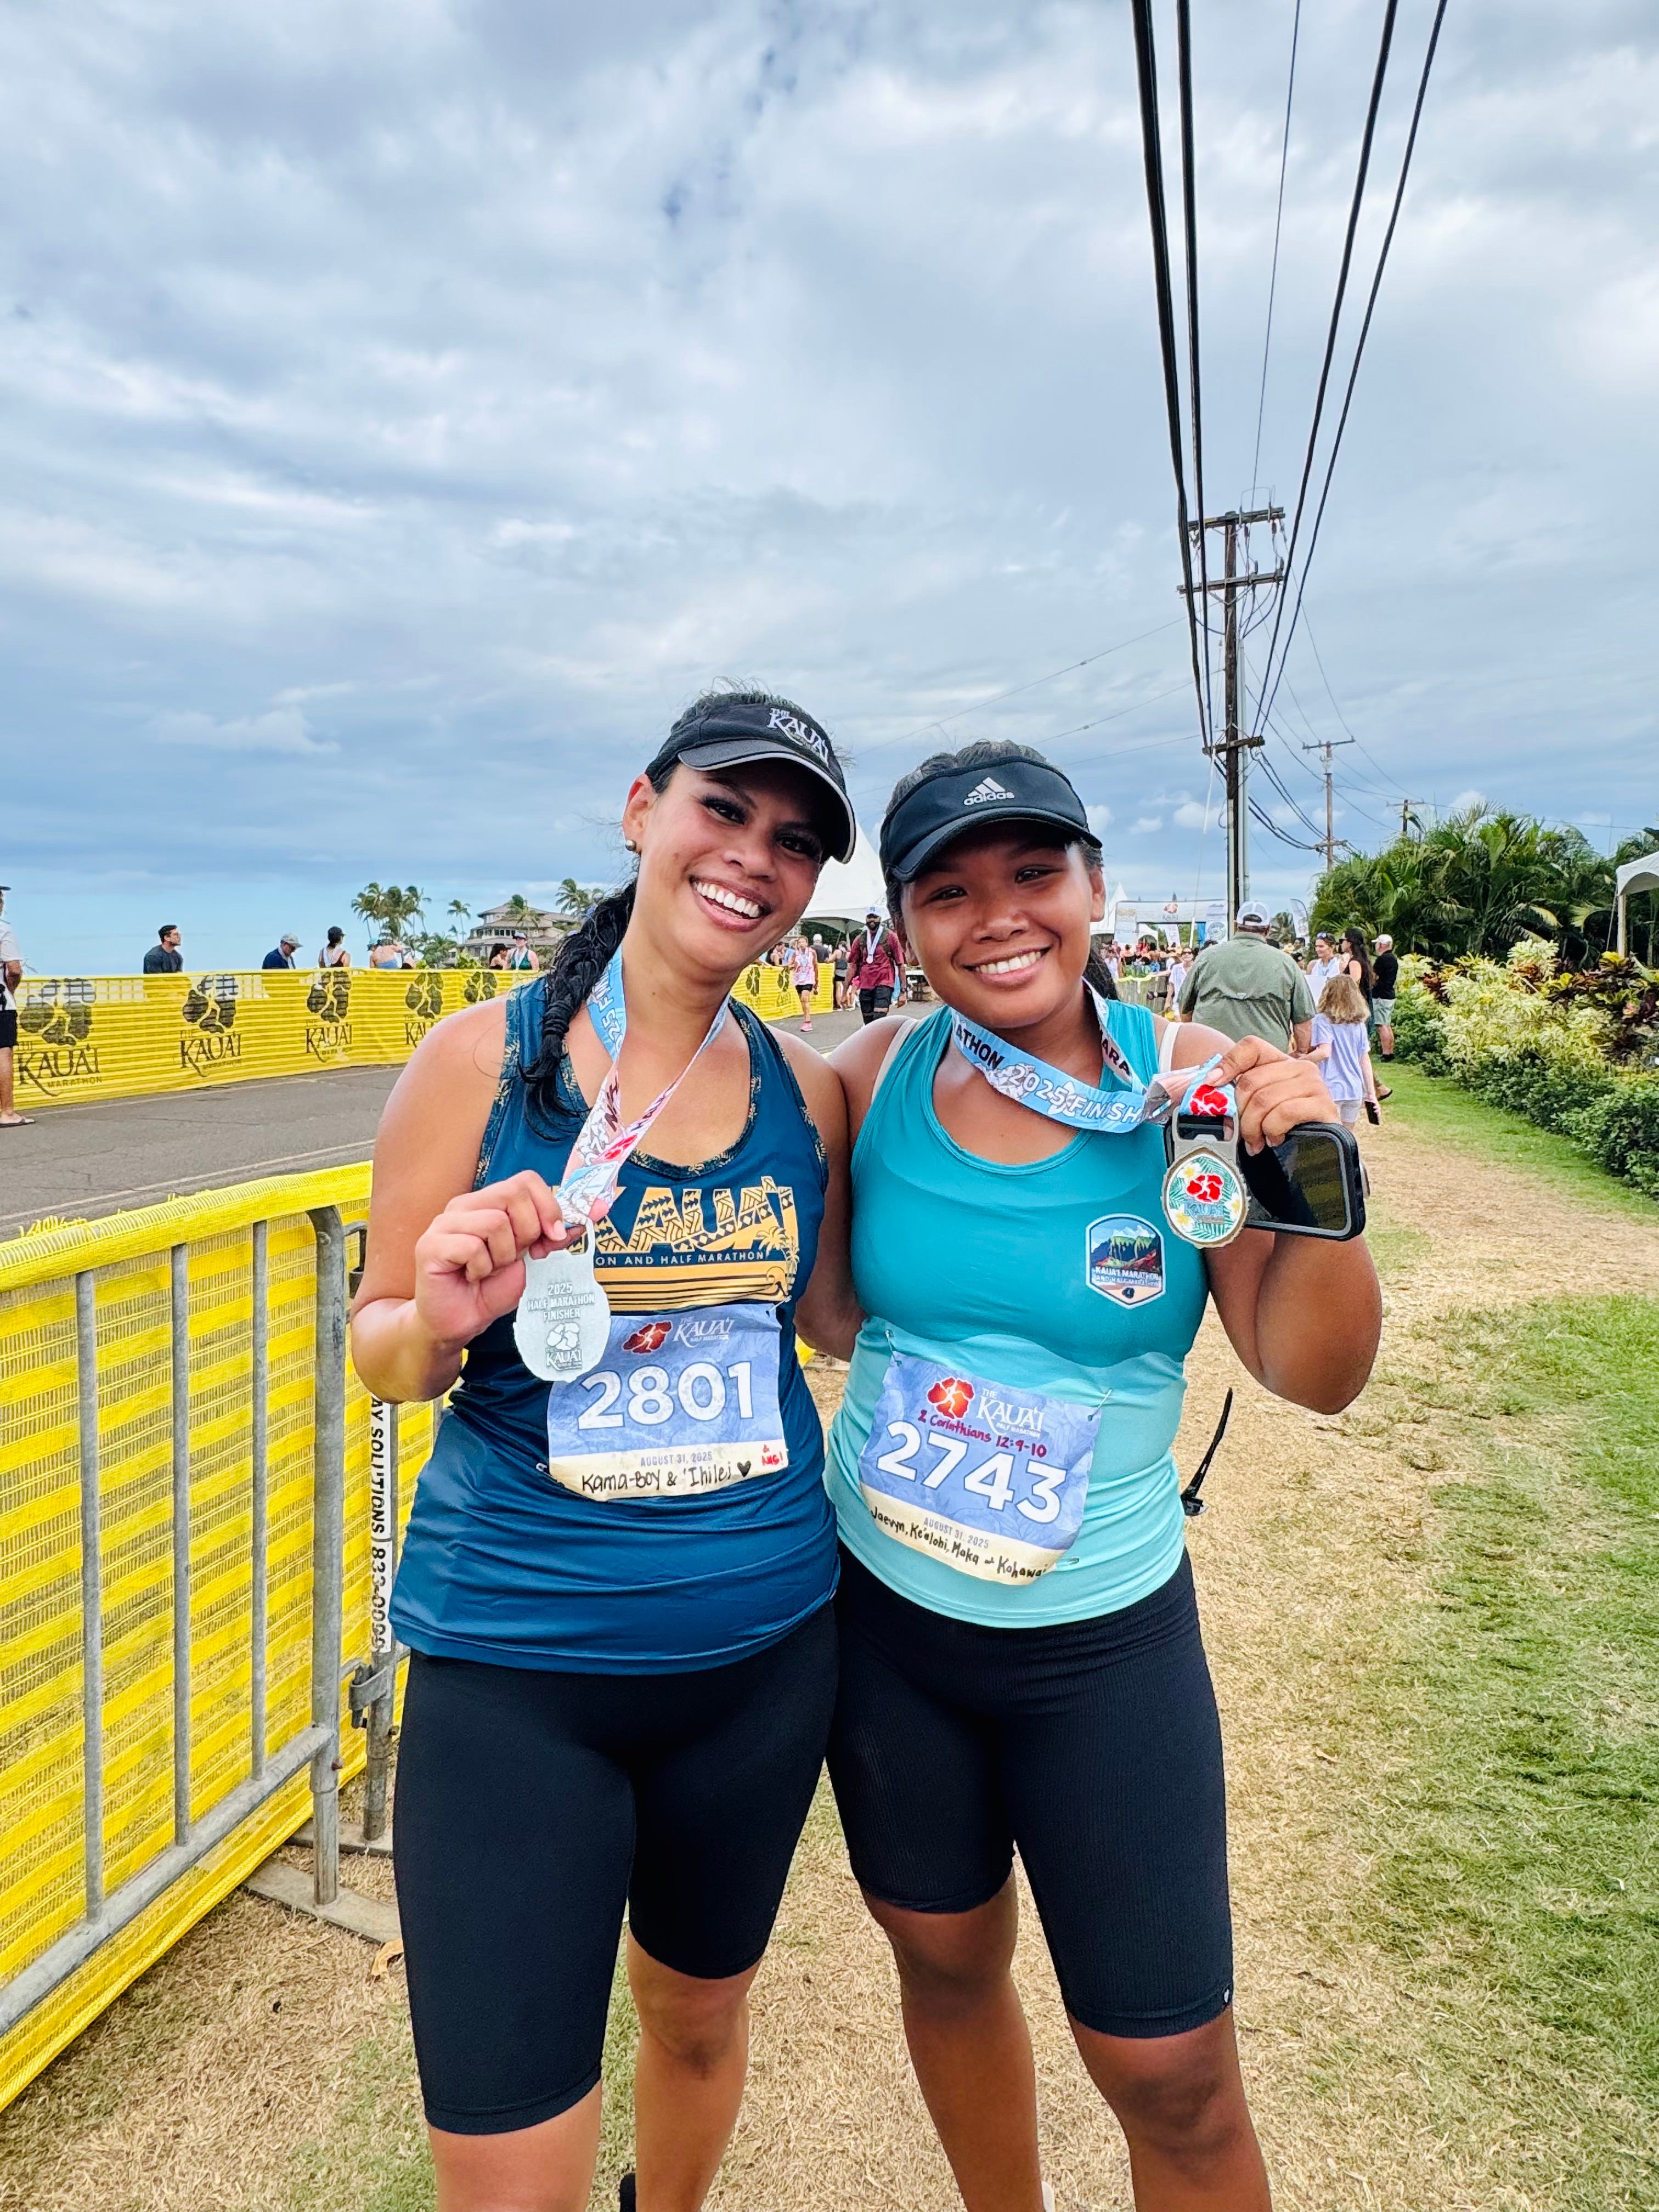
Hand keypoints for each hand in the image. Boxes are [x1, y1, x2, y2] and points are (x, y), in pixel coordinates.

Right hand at [411, 1170, 575, 1349]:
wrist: (461, 1321)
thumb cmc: (491, 1288)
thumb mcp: (531, 1259)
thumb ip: (550, 1237)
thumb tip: (580, 1222)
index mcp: (487, 1202)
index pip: (526, 1181)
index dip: (548, 1207)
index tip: (552, 1238)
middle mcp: (464, 1205)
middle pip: (514, 1194)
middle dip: (527, 1232)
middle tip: (512, 1258)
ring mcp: (444, 1223)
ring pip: (495, 1222)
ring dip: (503, 1256)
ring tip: (489, 1269)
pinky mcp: (430, 1246)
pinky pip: (472, 1247)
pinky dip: (481, 1268)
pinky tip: (471, 1277)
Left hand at [1216, 1034, 1338, 1152]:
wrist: (1320, 1151)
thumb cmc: (1284, 1128)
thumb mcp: (1258, 1106)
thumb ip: (1236, 1094)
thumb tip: (1207, 1084)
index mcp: (1281, 1062)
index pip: (1251, 1046)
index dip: (1228, 1063)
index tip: (1211, 1083)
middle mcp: (1300, 1068)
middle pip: (1251, 1081)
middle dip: (1239, 1113)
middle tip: (1242, 1134)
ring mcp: (1314, 1084)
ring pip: (1264, 1100)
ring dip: (1254, 1128)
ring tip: (1258, 1142)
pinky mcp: (1323, 1104)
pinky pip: (1284, 1113)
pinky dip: (1273, 1130)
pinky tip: (1275, 1139)